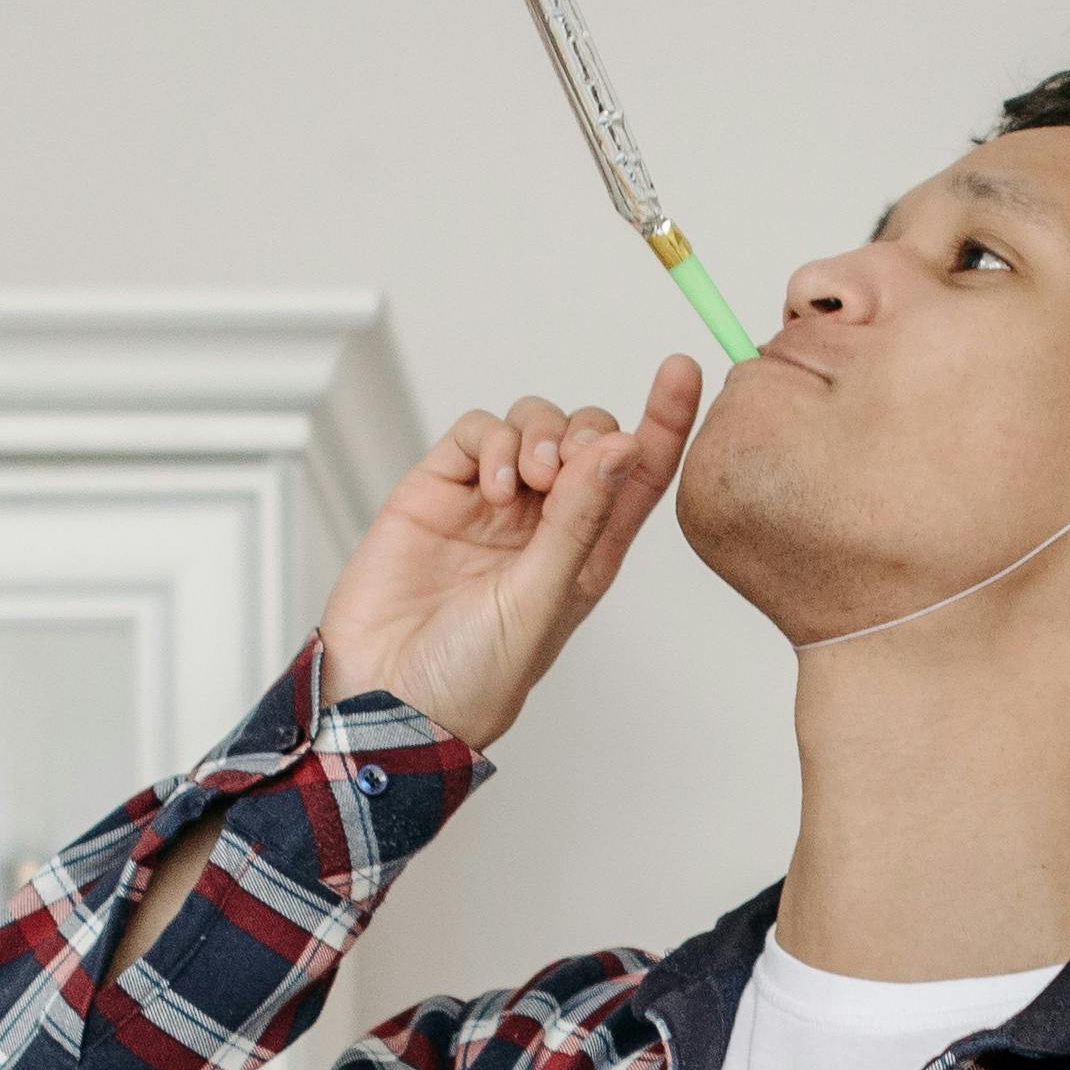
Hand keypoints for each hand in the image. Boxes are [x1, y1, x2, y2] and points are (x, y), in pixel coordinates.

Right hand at [318, 355, 701, 749]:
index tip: (682, 371)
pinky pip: (476, 434)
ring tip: (527, 483)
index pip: (638, 476)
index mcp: (587, 557)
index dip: (663, 422)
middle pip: (586, 439)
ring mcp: (490, 506)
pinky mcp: (438, 491)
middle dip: (585, 435)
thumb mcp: (542, 601)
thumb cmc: (472, 676)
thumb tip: (622, 447)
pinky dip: (490, 443)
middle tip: (566, 470)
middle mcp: (544, 525)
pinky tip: (492, 485)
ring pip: (533, 427)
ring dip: (539, 436)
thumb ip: (580, 521)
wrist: (387, 697)